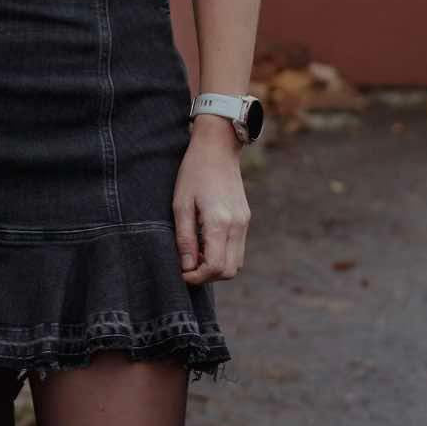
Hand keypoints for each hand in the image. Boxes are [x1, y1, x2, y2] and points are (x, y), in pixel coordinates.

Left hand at [172, 117, 250, 285]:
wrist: (217, 148)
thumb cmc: (194, 173)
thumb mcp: (181, 204)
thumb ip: (185, 238)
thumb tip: (187, 267)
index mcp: (220, 222)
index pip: (215, 267)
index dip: (197, 277)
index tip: (181, 272)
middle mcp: (237, 225)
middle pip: (229, 271)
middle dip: (208, 276)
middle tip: (188, 265)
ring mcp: (244, 222)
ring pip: (236, 263)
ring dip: (217, 266)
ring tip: (196, 253)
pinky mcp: (245, 218)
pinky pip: (238, 248)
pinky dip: (223, 254)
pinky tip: (206, 242)